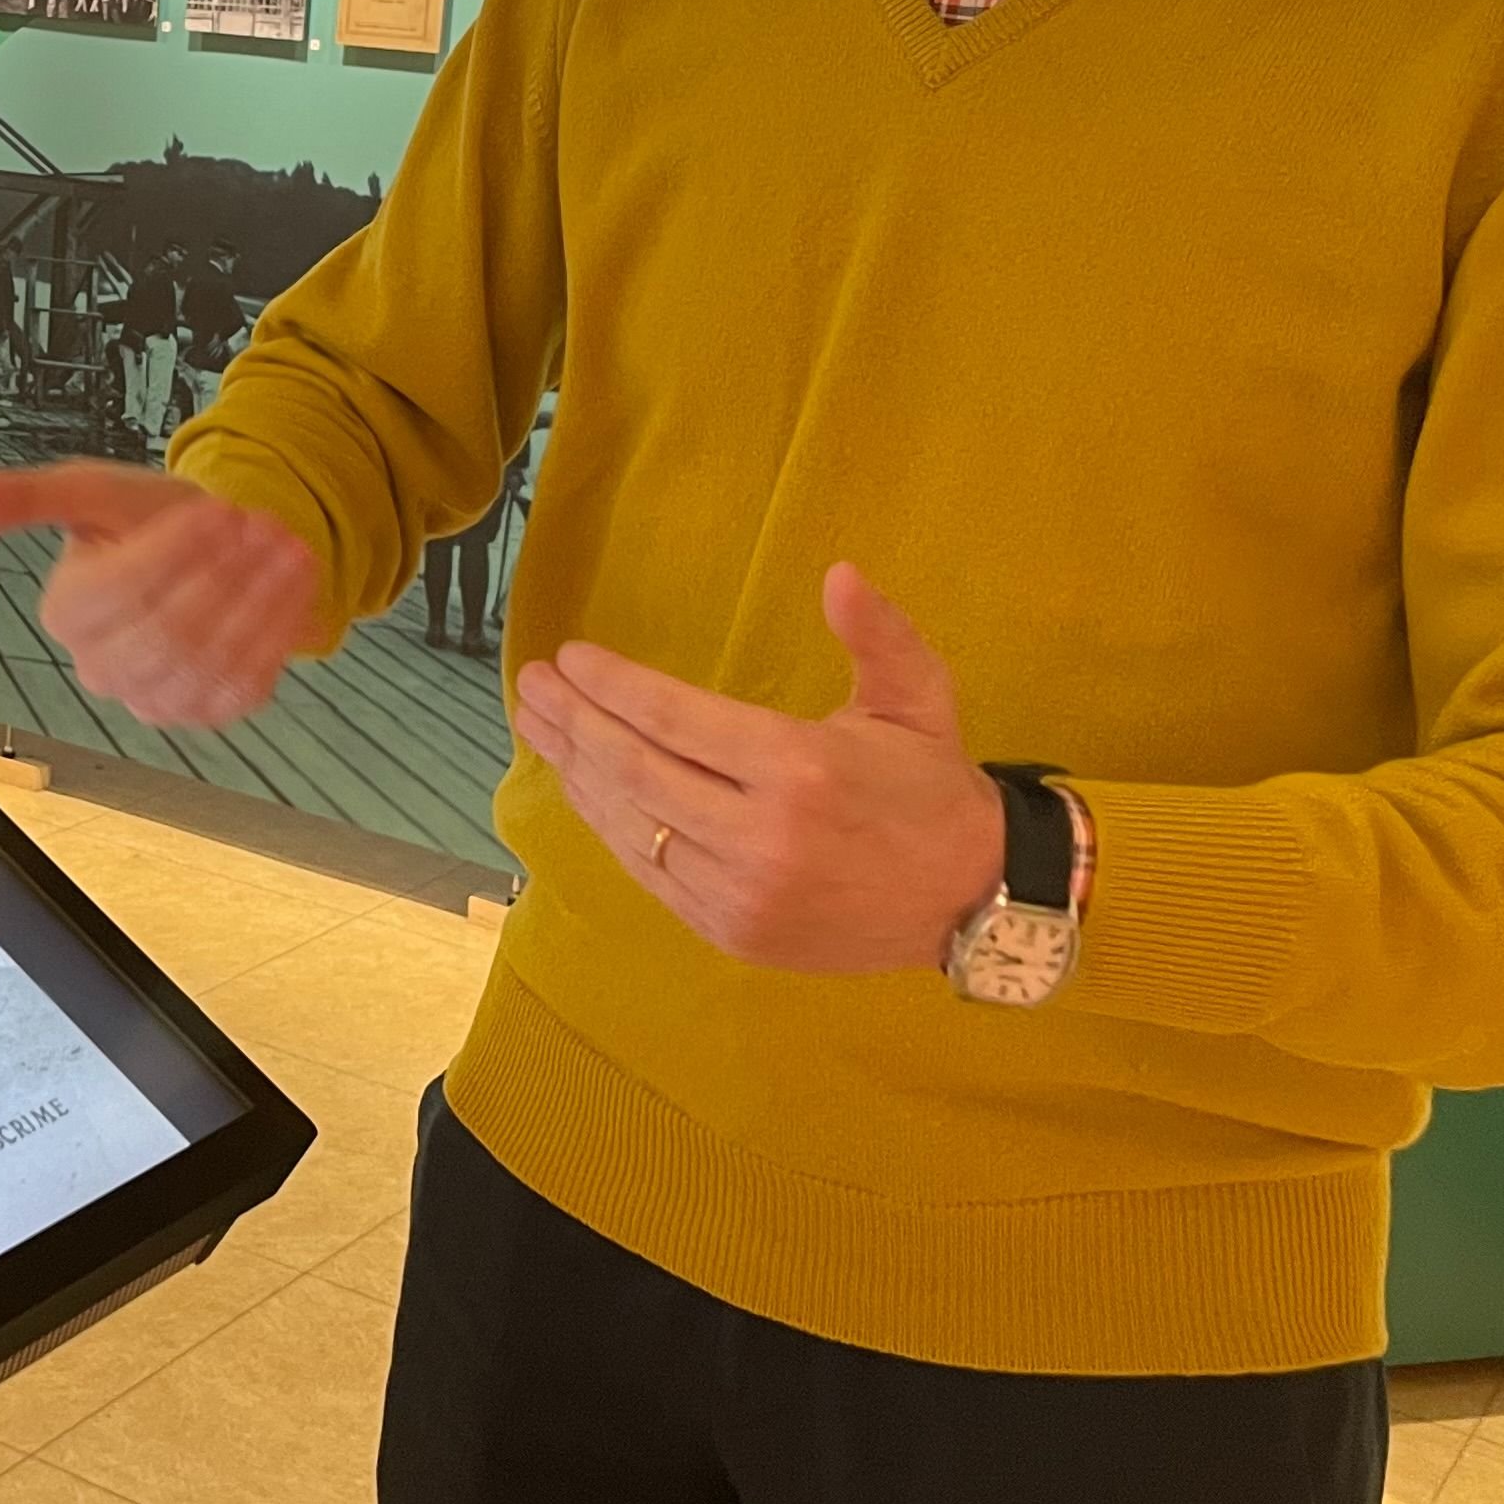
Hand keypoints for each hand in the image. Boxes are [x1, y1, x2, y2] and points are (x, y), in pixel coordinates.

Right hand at [0, 460, 315, 726]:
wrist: (209, 553)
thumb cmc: (145, 522)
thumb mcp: (90, 492)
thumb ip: (24, 498)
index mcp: (67, 612)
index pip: (119, 592)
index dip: (173, 552)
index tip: (215, 509)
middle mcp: (102, 667)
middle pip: (166, 630)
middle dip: (221, 574)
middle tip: (257, 523)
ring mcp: (156, 699)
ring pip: (208, 658)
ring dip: (256, 599)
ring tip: (285, 545)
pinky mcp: (207, 713)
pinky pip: (244, 681)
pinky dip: (275, 629)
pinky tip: (294, 582)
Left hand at [509, 563, 1003, 973]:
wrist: (972, 900)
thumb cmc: (934, 789)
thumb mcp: (919, 699)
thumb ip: (878, 634)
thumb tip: (838, 572)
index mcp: (799, 769)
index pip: (675, 721)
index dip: (613, 688)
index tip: (570, 659)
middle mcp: (760, 836)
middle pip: (637, 771)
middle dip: (575, 724)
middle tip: (531, 686)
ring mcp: (740, 893)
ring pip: (632, 825)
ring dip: (577, 773)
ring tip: (540, 728)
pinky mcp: (731, 932)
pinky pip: (650, 872)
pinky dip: (609, 826)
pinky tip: (583, 787)